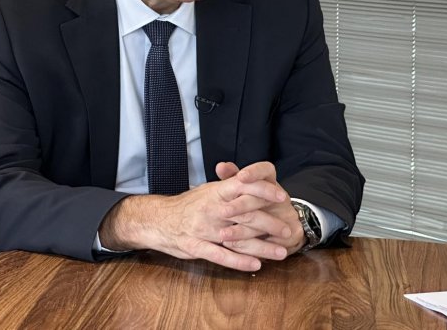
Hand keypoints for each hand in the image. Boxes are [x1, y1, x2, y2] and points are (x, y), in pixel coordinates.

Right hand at [98, 171, 293, 271]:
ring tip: (281, 252)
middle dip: (269, 222)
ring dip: (261, 247)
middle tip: (288, 230)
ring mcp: (204, 229)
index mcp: (216, 192)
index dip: (263, 190)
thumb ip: (230, 186)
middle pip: (245, 214)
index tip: (282, 196)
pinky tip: (255, 265)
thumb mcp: (209, 190)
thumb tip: (254, 180)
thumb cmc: (188, 205)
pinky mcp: (196, 247)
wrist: (158, 219)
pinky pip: (220, 255)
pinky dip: (238, 261)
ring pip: (237, 238)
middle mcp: (212, 209)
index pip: (243, 186)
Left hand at [215, 161, 306, 256]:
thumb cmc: (254, 203)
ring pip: (264, 222)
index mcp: (270, 181)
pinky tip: (235, 248)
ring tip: (223, 235)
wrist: (283, 226)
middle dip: (242, 205)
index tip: (241, 177)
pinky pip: (270, 242)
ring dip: (241, 231)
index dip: (254, 172)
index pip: (266, 169)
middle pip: (263, 197)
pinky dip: (251, 247)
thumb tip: (220, 166)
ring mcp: (289, 215)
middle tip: (224, 211)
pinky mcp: (293, 234)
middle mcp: (281, 196)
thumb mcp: (243, 188)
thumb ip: (232, 176)